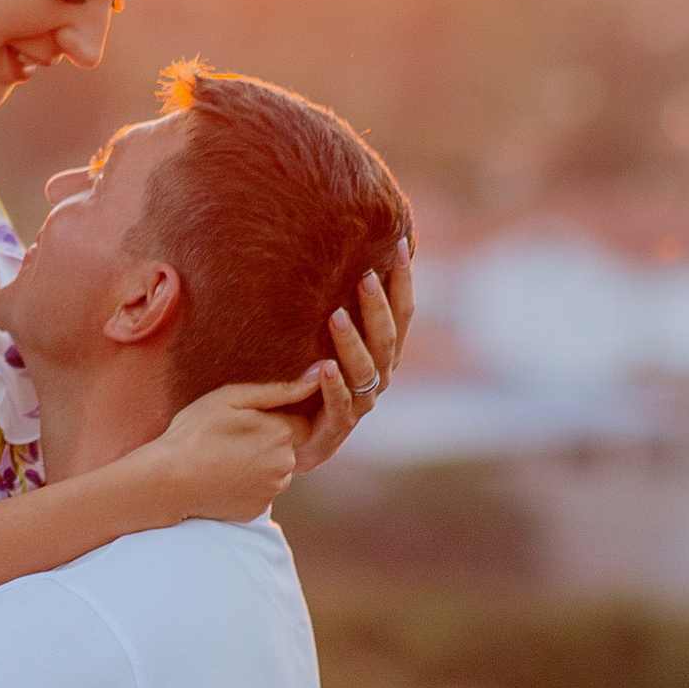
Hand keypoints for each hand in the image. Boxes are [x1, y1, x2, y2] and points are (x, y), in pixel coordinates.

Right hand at [141, 377, 309, 522]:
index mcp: (281, 433)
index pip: (298, 421)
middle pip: (288, 446)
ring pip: (275, 470)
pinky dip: (248, 484)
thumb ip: (278, 390)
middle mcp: (284, 464)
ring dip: (260, 463)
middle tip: (230, 438)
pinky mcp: (257, 509)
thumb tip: (316, 379)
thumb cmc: (194, 433)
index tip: (246, 421)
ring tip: (224, 458)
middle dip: (267, 440)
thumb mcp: (230, 398)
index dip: (273, 418)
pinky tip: (223, 477)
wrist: (168, 481)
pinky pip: (261, 491)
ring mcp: (272, 490)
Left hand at [293, 245, 413, 473]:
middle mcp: (378, 379)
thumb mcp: (318, 340)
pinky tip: (323, 367)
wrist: (285, 442)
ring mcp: (359, 406)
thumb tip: (332, 257)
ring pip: (365, 371)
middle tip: (365, 276)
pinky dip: (333, 387)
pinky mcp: (334, 431)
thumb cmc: (304, 382)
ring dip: (352, 342)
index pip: (401, 313)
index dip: (403, 281)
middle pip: (387, 339)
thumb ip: (332, 305)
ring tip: (335, 315)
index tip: (399, 245)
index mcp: (381, 355)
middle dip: (378, 307)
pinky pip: (339, 407)